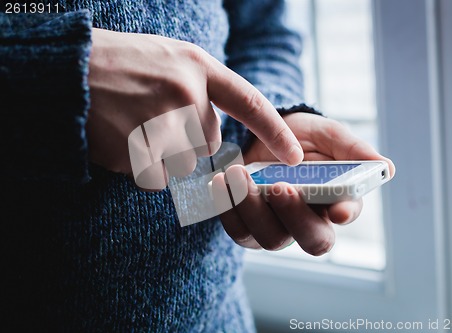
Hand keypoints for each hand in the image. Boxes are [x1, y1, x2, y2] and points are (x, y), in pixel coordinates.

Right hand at [85, 28, 302, 178]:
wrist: (61, 71)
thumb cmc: (114, 64)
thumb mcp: (163, 59)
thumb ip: (195, 89)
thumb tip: (213, 135)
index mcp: (195, 66)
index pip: (250, 103)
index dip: (274, 132)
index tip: (295, 157)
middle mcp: (186, 93)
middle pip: (207, 143)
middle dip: (184, 141)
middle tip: (148, 120)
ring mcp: (163, 122)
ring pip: (181, 164)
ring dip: (160, 156)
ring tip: (128, 126)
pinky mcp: (139, 151)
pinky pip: (155, 177)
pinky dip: (140, 167)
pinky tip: (118, 140)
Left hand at [213, 112, 394, 255]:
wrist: (261, 135)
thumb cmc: (300, 136)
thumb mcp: (327, 134)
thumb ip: (352, 149)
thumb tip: (386, 166)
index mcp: (336, 198)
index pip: (346, 215)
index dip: (343, 214)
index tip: (335, 208)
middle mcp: (309, 219)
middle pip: (312, 240)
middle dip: (295, 216)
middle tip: (279, 187)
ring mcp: (278, 226)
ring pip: (271, 239)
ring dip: (253, 209)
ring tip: (238, 174)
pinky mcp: (249, 226)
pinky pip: (239, 231)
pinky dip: (229, 208)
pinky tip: (221, 182)